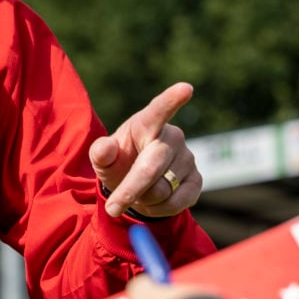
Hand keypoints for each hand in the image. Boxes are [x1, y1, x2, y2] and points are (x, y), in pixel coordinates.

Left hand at [89, 82, 201, 217]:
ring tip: (138, 192)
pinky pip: (177, 202)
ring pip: (163, 189)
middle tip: (112, 208)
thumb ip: (101, 153)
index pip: (159, 109)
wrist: (136, 184)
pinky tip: (153, 202)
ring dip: (144, 199)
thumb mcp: (103, 158)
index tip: (186, 88)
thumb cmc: (118, 162)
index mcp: (146, 123)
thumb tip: (103, 148)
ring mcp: (187, 157)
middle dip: (131, 189)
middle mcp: (172, 137)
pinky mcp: (197, 179)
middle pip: (152, 166)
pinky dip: (159, 209)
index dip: (172, 99)